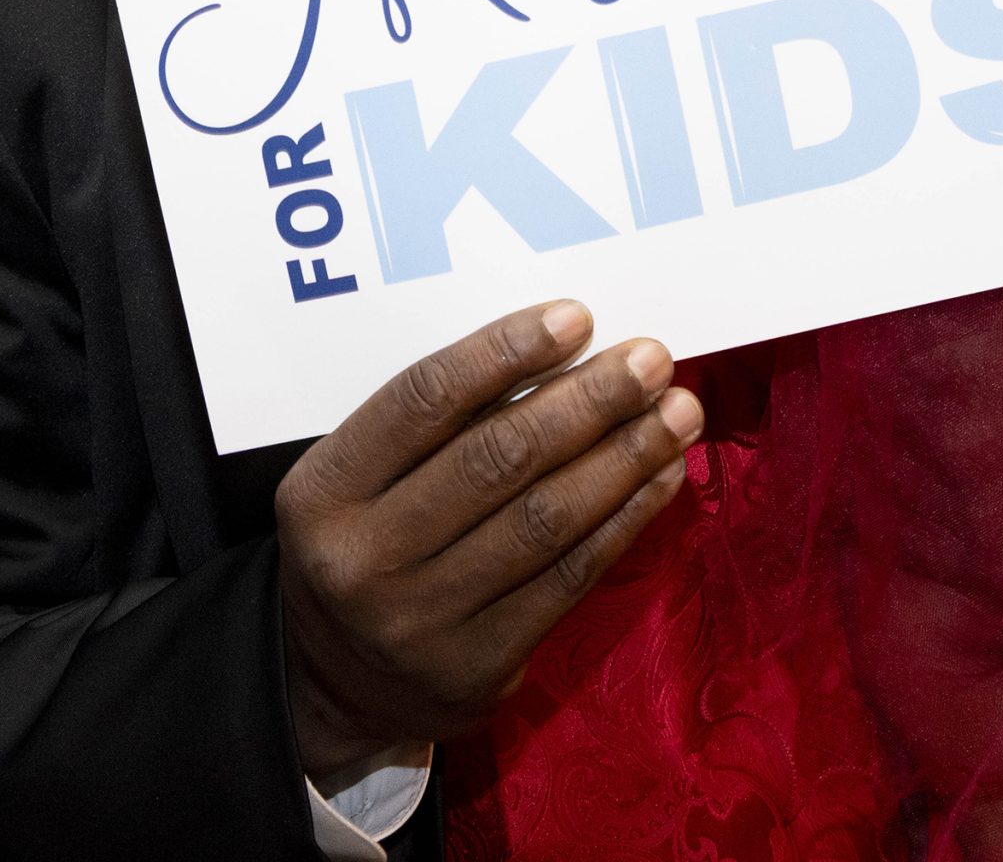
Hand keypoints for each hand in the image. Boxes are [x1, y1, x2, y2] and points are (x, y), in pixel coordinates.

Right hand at [273, 300, 701, 772]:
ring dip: (625, 457)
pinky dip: (626, 519)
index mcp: (324, 492)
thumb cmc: (369, 543)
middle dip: (588, 401)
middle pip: (497, 459)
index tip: (576, 317)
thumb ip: (438, 425)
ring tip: (677, 412)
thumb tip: (564, 350)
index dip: (504, 352)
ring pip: (544, 520)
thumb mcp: (362, 479)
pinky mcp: (477, 668)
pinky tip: (662, 476)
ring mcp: (421, 622)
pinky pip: (570, 578)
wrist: (338, 685)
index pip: (423, 401)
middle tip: (652, 359)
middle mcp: (364, 559)